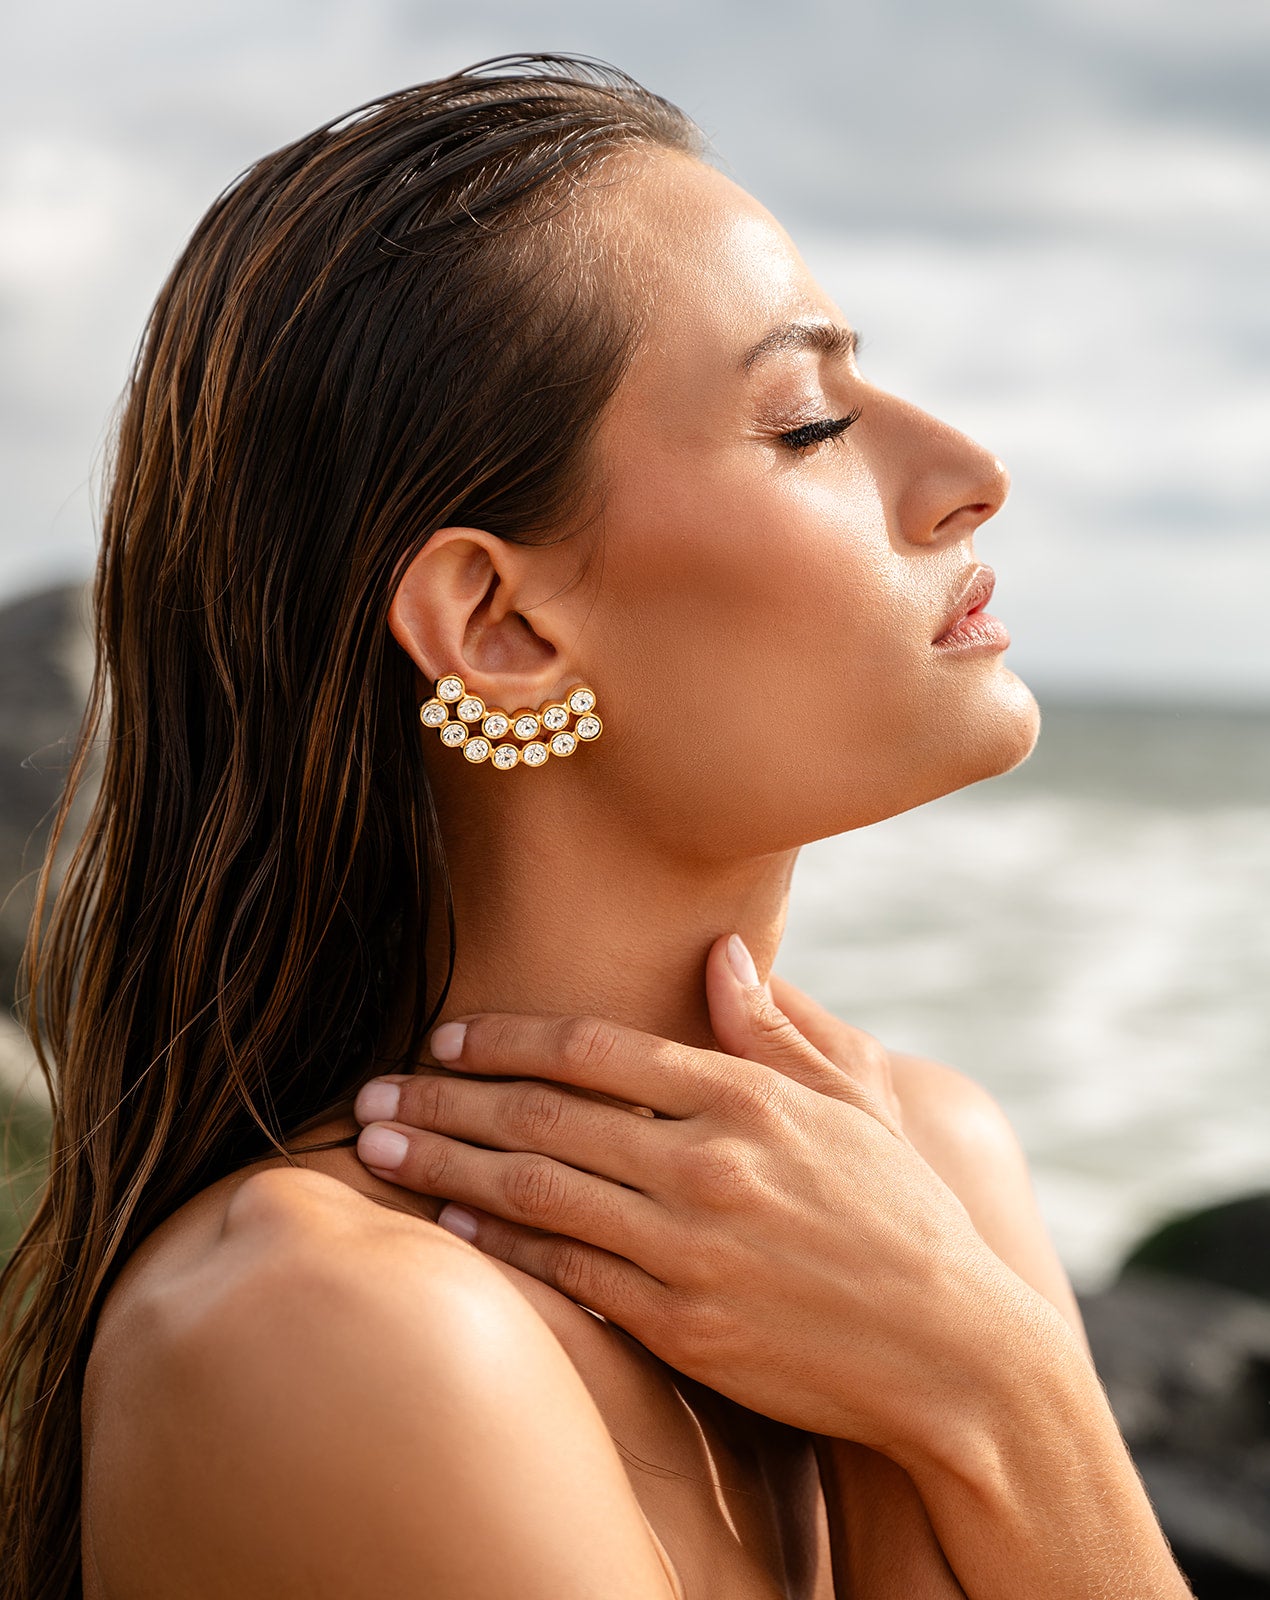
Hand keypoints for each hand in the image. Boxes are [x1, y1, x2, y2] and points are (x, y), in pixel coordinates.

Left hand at [353, 934, 1054, 1458]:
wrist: (952, 1356)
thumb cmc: (903, 1218)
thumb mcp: (856, 1105)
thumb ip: (778, 1028)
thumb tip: (721, 950)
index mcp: (746, 1095)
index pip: (595, 1047)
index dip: (507, 1038)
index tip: (447, 1036)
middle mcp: (707, 1161)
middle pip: (543, 1116)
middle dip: (444, 1099)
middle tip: (371, 1092)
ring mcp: (690, 1245)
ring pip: (536, 1191)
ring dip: (445, 1167)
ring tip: (378, 1151)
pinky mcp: (682, 1324)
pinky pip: (568, 1274)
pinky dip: (502, 1246)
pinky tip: (453, 1230)